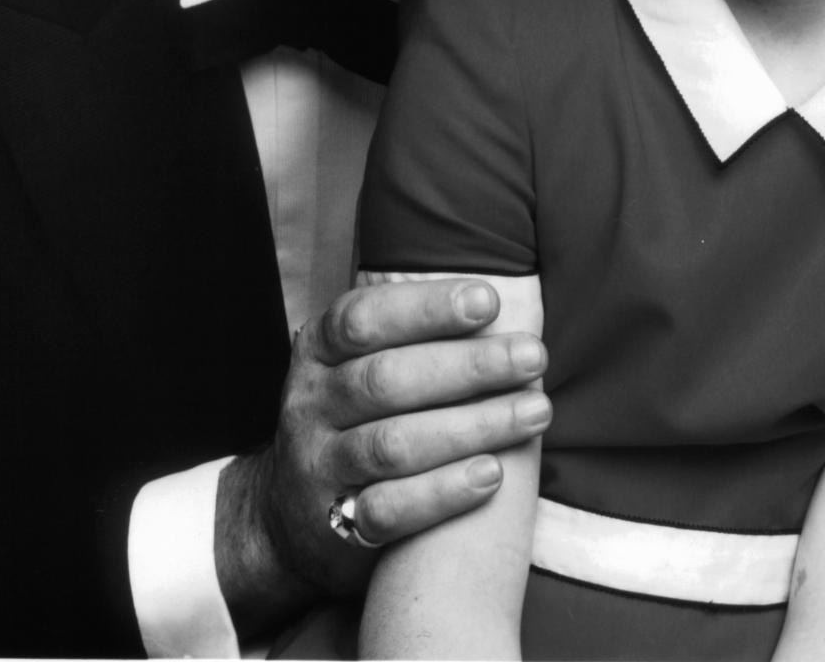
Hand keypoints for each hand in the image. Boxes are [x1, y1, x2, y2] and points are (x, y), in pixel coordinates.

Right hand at [214, 277, 551, 642]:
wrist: (289, 518)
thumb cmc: (357, 417)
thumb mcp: (361, 363)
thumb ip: (415, 336)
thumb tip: (506, 303)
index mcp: (319, 349)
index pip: (363, 318)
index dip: (426, 307)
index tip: (490, 300)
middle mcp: (312, 402)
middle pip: (387, 379)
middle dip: (469, 365)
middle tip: (534, 356)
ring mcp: (318, 465)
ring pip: (393, 444)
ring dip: (472, 426)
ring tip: (535, 412)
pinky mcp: (334, 524)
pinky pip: (389, 509)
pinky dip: (443, 491)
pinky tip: (492, 474)